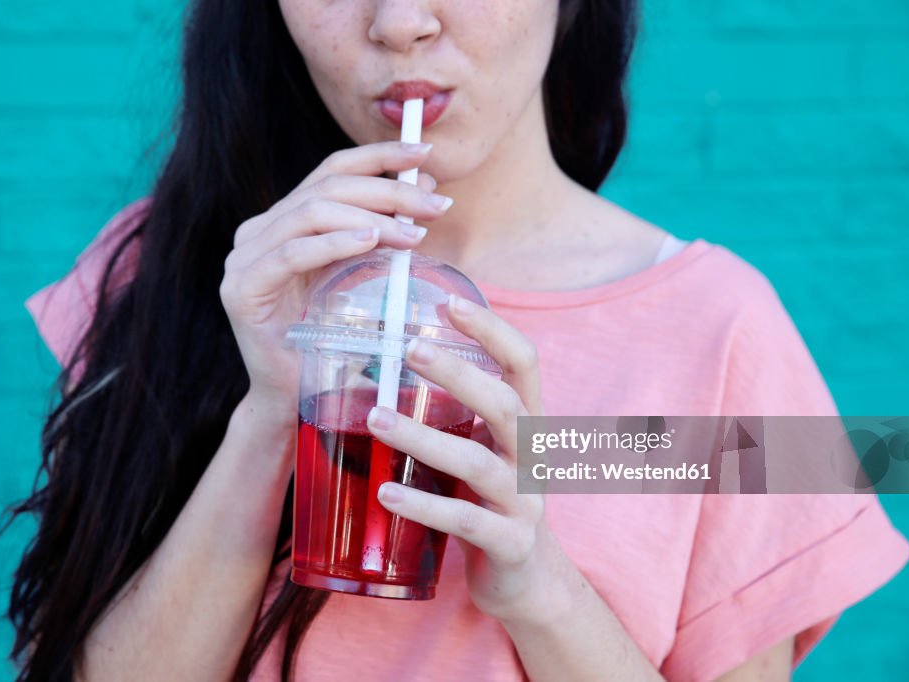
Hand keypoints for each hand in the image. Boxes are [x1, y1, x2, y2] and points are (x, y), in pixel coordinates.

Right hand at [219, 141, 453, 400]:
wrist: (290, 396)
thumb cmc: (329, 338)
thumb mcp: (360, 274)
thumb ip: (382, 230)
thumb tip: (427, 186)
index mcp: (284, 220)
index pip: (332, 171)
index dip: (379, 156)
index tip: (426, 153)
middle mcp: (258, 230)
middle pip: (326, 188)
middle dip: (387, 190)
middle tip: (435, 205)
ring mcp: (244, 257)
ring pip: (310, 213)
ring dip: (370, 216)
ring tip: (414, 233)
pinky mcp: (242, 289)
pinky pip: (292, 253)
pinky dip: (334, 242)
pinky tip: (370, 240)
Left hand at [365, 295, 559, 623]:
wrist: (528, 581)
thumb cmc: (491, 502)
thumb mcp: (482, 450)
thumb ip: (454, 416)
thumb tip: (383, 369)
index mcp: (528, 426)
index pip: (523, 364)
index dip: (492, 330)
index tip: (449, 301)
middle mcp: (533, 457)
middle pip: (505, 404)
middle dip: (459, 372)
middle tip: (410, 347)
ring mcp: (524, 503)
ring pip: (478, 463)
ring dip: (424, 438)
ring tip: (376, 418)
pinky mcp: (510, 544)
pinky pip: (465, 521)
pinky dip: (423, 506)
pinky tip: (385, 494)